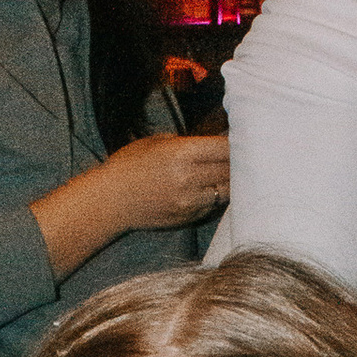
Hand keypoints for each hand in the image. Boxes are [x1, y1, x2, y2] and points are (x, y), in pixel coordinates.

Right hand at [104, 131, 230, 230]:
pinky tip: (213, 187)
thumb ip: (188, 142)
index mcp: (181, 154)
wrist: (111, 200)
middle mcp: (189, 178)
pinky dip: (217, 195)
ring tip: (233, 172)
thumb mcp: (157, 142)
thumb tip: (214, 141)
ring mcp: (191, 201)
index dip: (237, 143)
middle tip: (245, 155)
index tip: (242, 139)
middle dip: (238, 161)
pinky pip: (213, 205)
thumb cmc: (130, 165)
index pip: (224, 148)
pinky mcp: (189, 217)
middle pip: (230, 169)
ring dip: (231, 180)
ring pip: (227, 190)